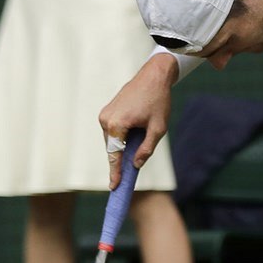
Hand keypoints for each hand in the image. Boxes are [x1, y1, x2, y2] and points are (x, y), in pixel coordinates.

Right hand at [98, 54, 178, 187]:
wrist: (154, 76)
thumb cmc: (158, 101)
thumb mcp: (158, 128)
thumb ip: (146, 148)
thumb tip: (136, 165)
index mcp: (117, 124)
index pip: (114, 155)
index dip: (115, 172)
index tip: (114, 186)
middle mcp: (106, 119)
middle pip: (112, 149)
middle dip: (118, 162)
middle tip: (123, 179)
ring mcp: (105, 114)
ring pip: (112, 140)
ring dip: (120, 148)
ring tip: (132, 155)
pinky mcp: (107, 111)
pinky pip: (112, 131)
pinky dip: (120, 139)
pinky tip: (131, 141)